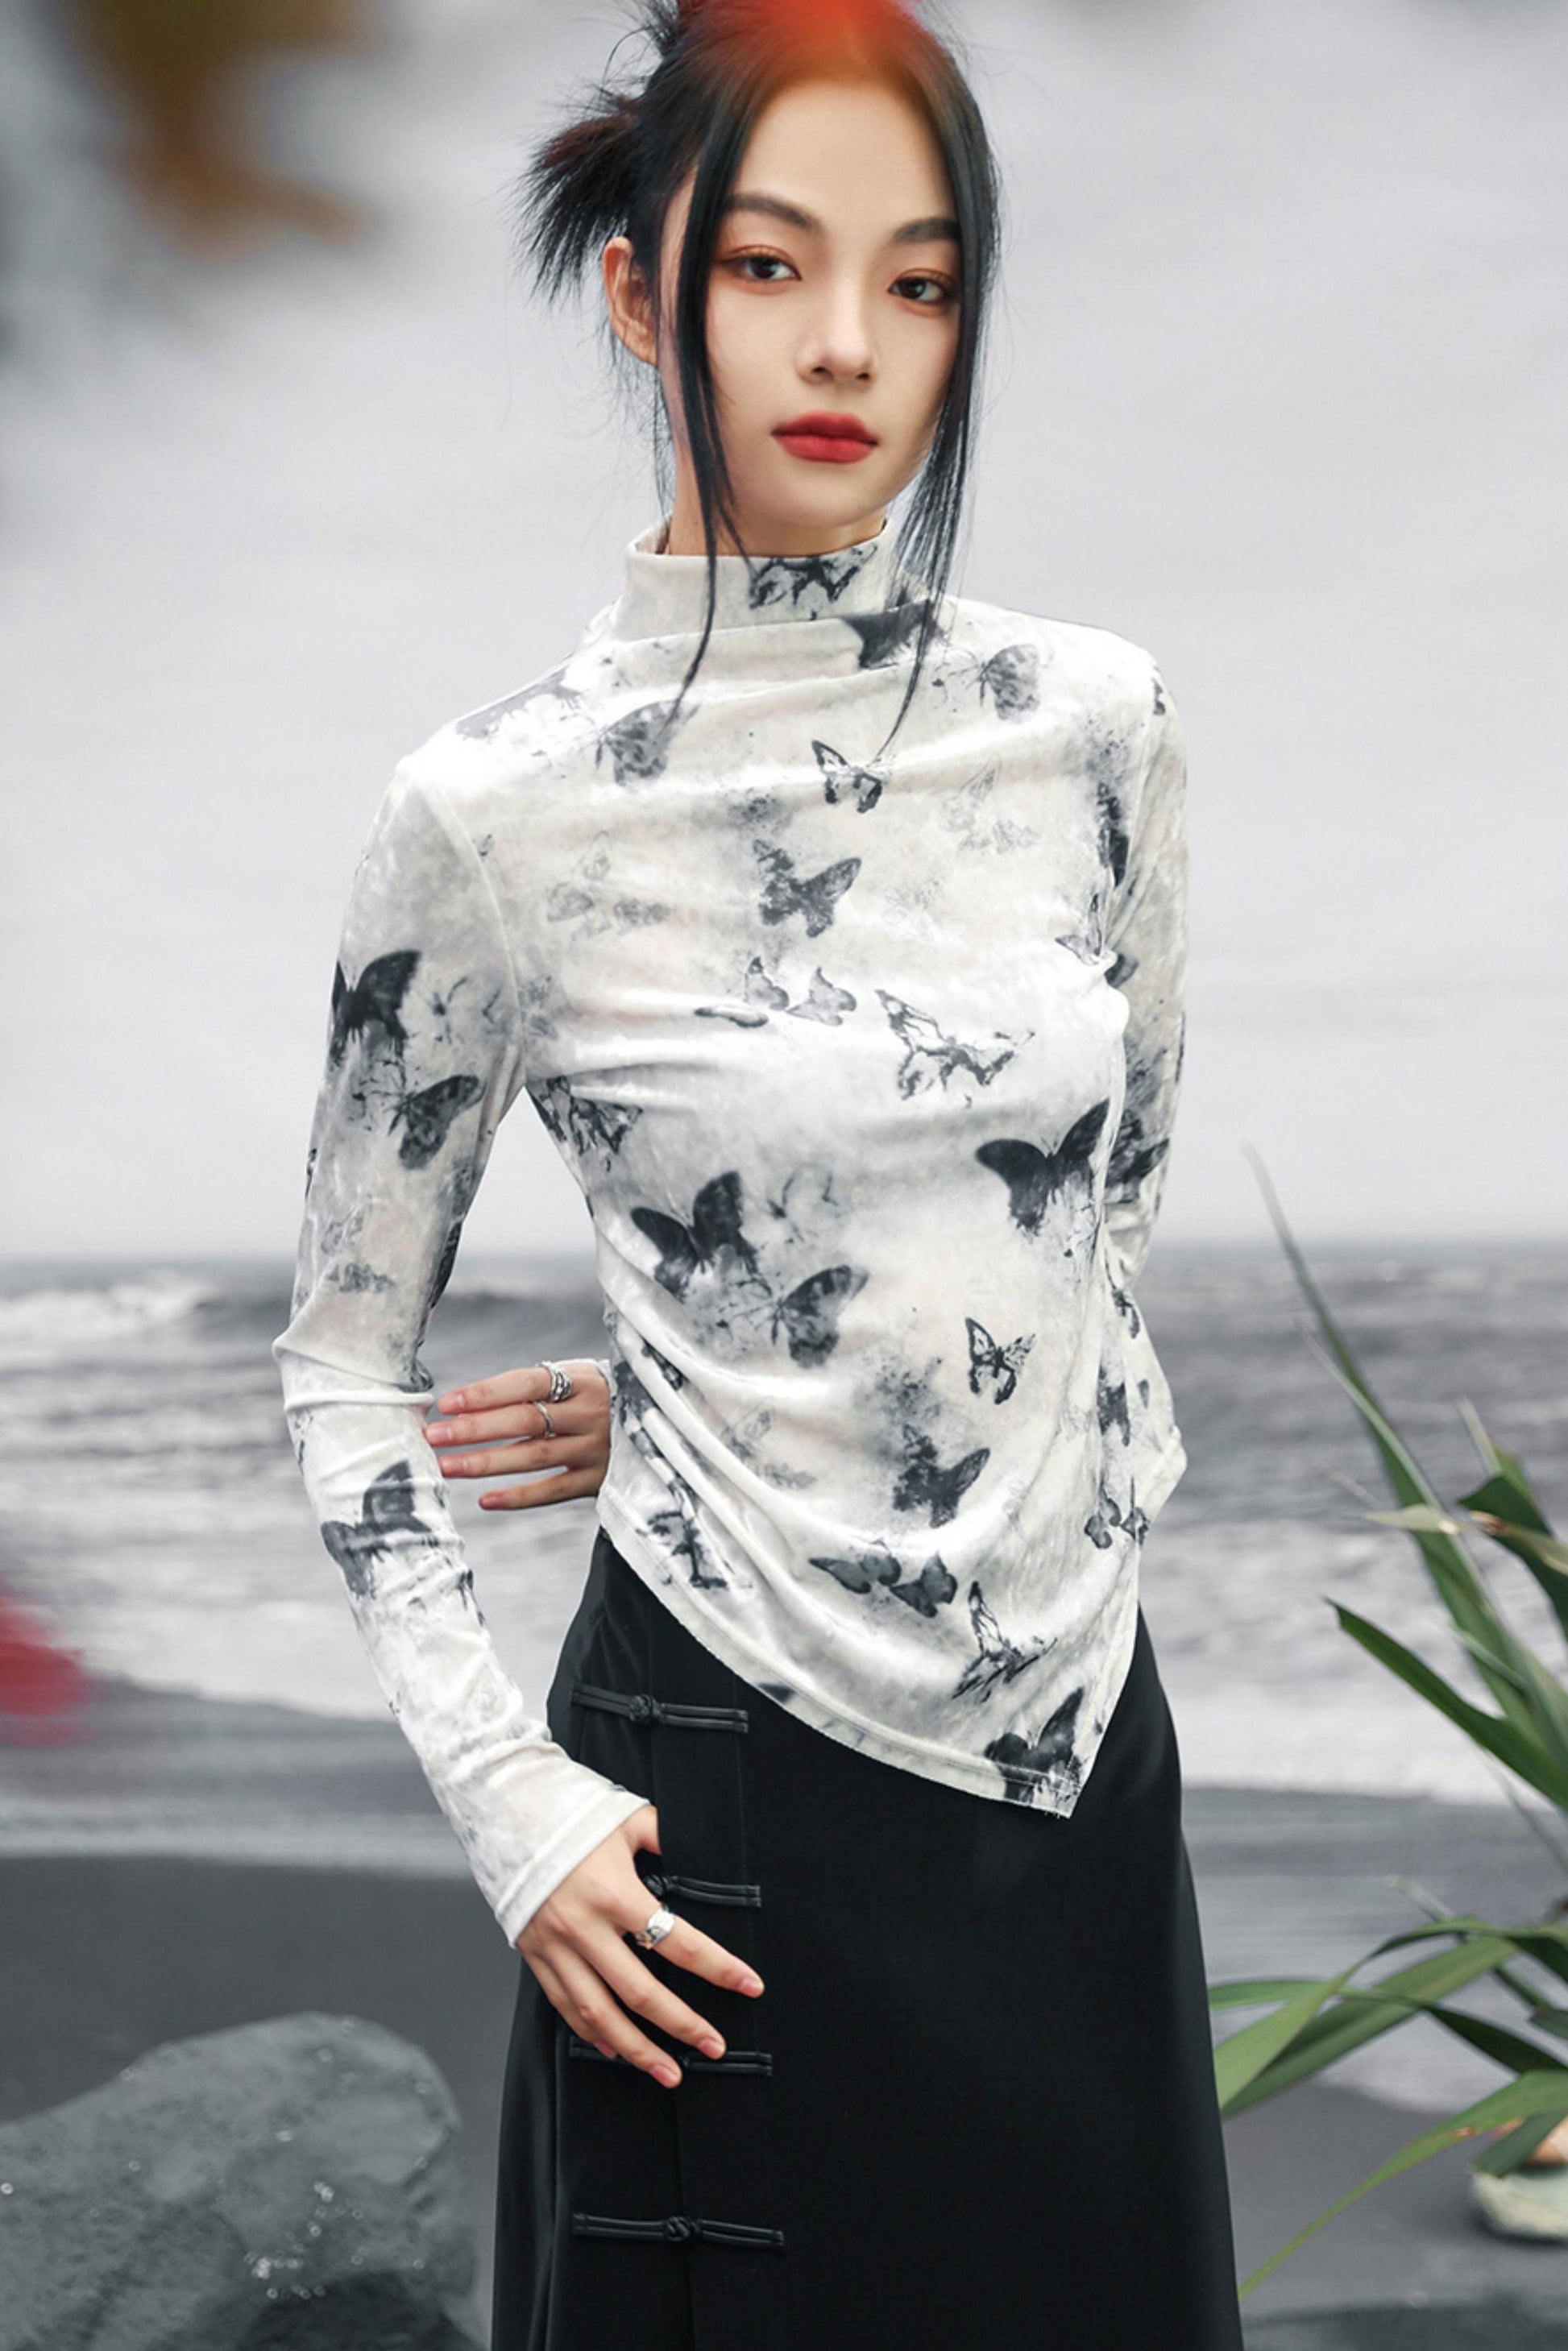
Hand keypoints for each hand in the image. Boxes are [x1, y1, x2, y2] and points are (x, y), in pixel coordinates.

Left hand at [425, 1357, 609, 1508]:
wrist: (658, 1424)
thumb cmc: (594, 1397)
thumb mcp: (575, 1379)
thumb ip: (531, 1389)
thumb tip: (464, 1406)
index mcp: (582, 1380)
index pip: (525, 1383)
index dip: (484, 1393)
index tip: (445, 1404)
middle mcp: (590, 1413)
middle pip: (524, 1421)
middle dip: (474, 1429)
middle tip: (434, 1436)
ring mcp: (596, 1448)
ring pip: (533, 1457)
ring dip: (485, 1462)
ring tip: (447, 1466)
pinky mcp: (599, 1480)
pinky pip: (553, 1491)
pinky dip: (518, 1497)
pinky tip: (485, 1499)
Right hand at [517, 1804, 764, 2086]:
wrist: (505, 1812)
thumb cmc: (572, 1813)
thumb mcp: (626, 1817)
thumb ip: (666, 1837)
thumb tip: (702, 1851)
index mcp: (614, 1892)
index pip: (678, 1942)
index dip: (719, 1968)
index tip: (749, 1985)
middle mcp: (584, 1927)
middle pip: (641, 1992)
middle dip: (683, 2025)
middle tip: (714, 2045)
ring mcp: (556, 1945)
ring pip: (600, 2014)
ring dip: (638, 2049)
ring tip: (670, 2073)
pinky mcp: (534, 1954)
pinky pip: (565, 2006)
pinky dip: (593, 2033)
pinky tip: (616, 2048)